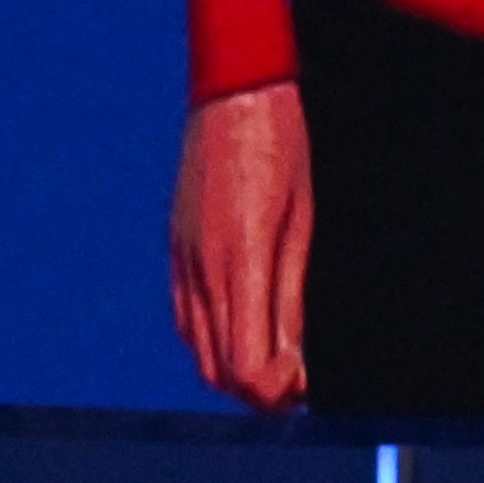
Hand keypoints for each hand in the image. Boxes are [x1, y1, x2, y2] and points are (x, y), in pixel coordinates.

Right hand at [170, 85, 311, 411]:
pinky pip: (186, 316)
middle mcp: (202, 268)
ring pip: (198, 349)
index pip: (246, 364)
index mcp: (240, 261)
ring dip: (234, 368)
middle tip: (297, 386)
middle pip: (218, 369)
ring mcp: (183, 258)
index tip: (306, 388)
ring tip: (276, 361)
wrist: (234, 91)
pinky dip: (213, 340)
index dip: (277, 391)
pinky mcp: (177, 248)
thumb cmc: (281, 149)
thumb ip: (291, 300)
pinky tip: (244, 328)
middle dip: (257, 390)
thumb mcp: (302, 225)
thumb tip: (295, 363)